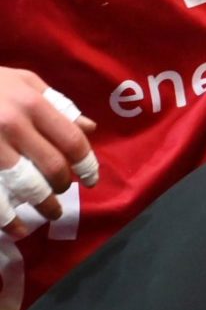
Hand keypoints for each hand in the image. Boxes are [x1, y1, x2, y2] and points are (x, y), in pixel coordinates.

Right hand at [0, 70, 98, 235]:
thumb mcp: (25, 82)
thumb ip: (59, 105)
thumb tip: (90, 129)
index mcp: (32, 105)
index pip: (70, 141)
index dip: (87, 164)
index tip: (92, 179)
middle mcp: (13, 126)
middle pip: (51, 166)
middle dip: (64, 185)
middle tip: (64, 193)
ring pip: (25, 185)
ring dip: (42, 205)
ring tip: (49, 213)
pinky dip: (7, 218)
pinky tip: (16, 227)